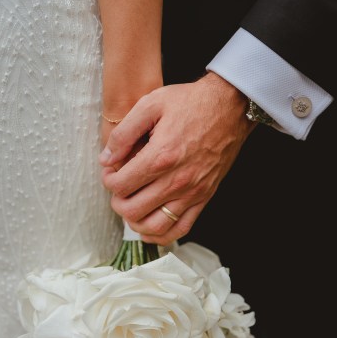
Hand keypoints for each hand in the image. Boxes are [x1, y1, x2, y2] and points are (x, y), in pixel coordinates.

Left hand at [99, 72, 255, 244]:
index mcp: (160, 156)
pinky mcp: (204, 198)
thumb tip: (105, 160)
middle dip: (118, 201)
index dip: (108, 179)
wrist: (231, 106)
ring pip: (154, 226)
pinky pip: (180, 229)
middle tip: (119, 188)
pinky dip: (160, 236)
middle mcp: (177, 180)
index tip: (111, 170)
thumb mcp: (150, 104)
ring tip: (131, 206)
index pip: (120, 185)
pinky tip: (148, 228)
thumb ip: (123, 133)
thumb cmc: (191, 102)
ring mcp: (192, 193)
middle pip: (132, 210)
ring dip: (135, 221)